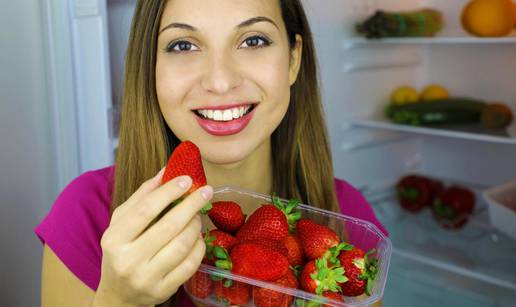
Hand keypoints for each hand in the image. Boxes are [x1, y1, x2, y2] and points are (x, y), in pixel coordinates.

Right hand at [93, 169, 212, 306]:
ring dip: (196, 225)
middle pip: (169, 226)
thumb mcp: (122, 222)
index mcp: (114, 238)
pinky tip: (198, 237)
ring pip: (182, 245)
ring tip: (198, 216)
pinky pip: (190, 264)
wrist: (118, 294)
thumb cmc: (121, 250)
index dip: (169, 191)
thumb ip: (142, 196)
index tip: (187, 179)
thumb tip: (167, 170)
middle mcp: (128, 260)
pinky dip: (199, 246)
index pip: (146, 209)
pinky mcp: (164, 290)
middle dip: (191, 205)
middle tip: (205, 192)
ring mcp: (147, 278)